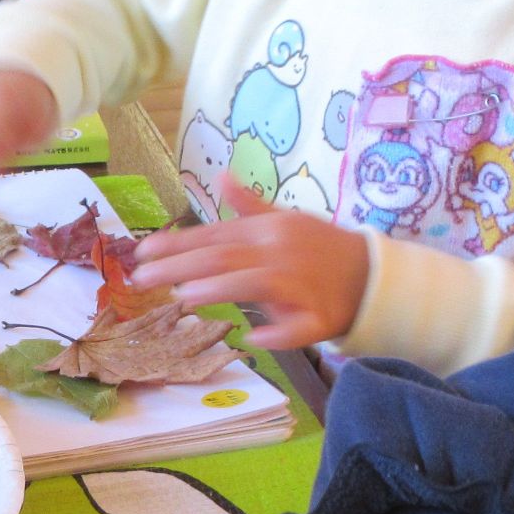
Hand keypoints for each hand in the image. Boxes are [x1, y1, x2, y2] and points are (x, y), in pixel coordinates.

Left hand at [132, 175, 370, 346]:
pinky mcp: (319, 317)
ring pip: (256, 284)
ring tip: (183, 297)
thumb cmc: (321, 249)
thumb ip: (249, 206)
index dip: (177, 243)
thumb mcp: (286, 220)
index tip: (141, 251)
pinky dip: (278, 332)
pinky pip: (298, 327)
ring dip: (220, 289)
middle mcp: (280, 253)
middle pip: (225, 257)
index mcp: (268, 231)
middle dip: (181, 266)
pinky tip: (253, 337)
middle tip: (141, 278)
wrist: (373, 275)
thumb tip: (220, 177)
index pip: (214, 235)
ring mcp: (300, 286)